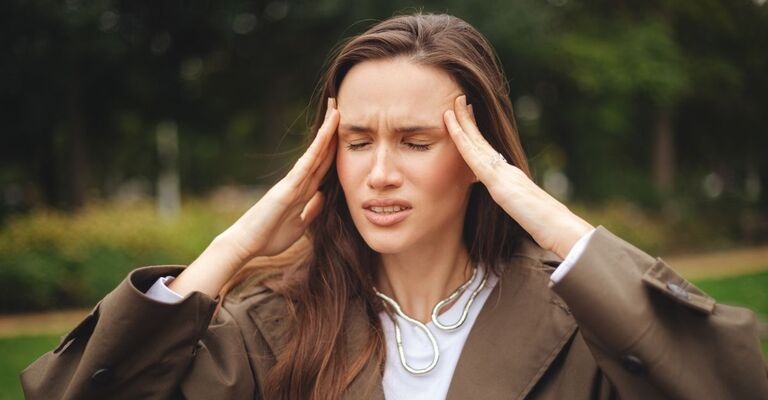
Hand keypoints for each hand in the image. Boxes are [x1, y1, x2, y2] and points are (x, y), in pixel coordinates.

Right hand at [219, 97, 339, 260]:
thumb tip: (323, 196)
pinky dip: (317, 148)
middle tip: (339, 106)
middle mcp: (299, 181)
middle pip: (321, 152)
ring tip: (336, 107)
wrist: (247, 244)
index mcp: (303, 191)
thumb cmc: (269, 237)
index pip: (323, 165)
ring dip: (326, 131)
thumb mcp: (299, 225)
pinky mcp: (287, 187)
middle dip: (332, 131)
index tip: (346, 131)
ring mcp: (293, 182)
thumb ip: (311, 210)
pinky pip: (306, 164)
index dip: (335, 148)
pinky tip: (326, 133)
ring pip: (315, 152)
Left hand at [443, 95, 592, 258]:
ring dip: (463, 123)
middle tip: (459, 99)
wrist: (560, 229)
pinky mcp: (499, 183)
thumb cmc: (546, 226)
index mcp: (510, 177)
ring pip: (477, 143)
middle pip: (482, 141)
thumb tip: (512, 207)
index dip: (476, 133)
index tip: (469, 116)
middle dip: (469, 120)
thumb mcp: (524, 213)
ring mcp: (502, 174)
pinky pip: (475, 158)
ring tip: (453, 105)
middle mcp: (507, 170)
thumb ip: (515, 205)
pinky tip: (453, 129)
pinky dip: (462, 141)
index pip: (489, 151)